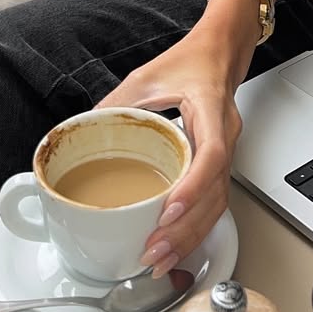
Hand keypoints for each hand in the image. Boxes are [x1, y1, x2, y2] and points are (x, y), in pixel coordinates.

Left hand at [97, 29, 243, 277]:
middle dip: (185, 229)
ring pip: (217, 205)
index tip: (169, 209)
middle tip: (153, 250)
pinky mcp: (219, 165)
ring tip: (161, 259)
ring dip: (190, 236)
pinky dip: (195, 227)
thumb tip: (86, 132)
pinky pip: (213, 202)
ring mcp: (227, 153)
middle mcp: (225, 137)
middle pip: (215, 193)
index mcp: (211, 111)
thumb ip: (117, 103)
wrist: (220, 52)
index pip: (211, 155)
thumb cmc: (191, 61)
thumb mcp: (147, 76)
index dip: (192, 187)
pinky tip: (175, 245)